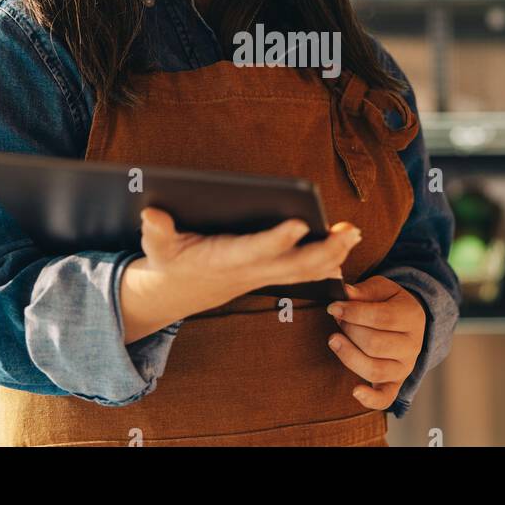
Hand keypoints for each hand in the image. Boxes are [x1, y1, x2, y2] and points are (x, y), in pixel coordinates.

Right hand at [139, 208, 361, 299]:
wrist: (180, 291)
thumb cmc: (171, 261)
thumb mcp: (156, 247)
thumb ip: (156, 230)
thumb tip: (151, 213)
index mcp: (224, 259)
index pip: (256, 249)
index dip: (278, 239)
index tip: (301, 223)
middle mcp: (250, 270)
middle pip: (294, 265)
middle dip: (325, 250)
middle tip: (350, 231)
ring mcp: (263, 275)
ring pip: (305, 270)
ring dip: (333, 255)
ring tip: (353, 233)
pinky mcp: (270, 275)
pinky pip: (304, 273)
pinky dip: (326, 263)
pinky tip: (344, 249)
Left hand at [325, 275, 425, 410]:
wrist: (408, 321)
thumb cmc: (390, 302)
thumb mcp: (382, 289)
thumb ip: (364, 291)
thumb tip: (345, 293)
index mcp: (412, 317)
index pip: (381, 318)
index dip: (353, 313)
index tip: (333, 307)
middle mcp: (412, 346)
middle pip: (375, 344)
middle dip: (349, 330)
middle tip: (337, 320)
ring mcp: (405, 367)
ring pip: (375, 369)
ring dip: (349, 355)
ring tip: (334, 340)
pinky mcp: (395, 383)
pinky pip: (385, 398)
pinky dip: (370, 399)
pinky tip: (355, 390)